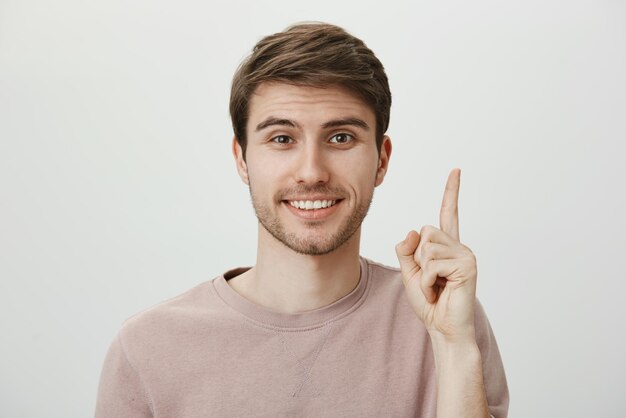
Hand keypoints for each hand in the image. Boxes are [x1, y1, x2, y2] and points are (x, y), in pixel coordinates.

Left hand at [395, 168, 477, 342]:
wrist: (442, 328)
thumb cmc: (429, 302)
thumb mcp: (410, 271)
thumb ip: (406, 249)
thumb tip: (413, 230)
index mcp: (447, 246)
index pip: (448, 213)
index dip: (451, 191)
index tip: (456, 170)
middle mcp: (459, 246)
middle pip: (426, 231)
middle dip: (418, 257)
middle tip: (430, 280)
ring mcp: (466, 255)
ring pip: (427, 246)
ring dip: (423, 271)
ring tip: (435, 287)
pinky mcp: (467, 266)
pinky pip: (432, 263)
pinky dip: (428, 281)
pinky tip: (438, 292)